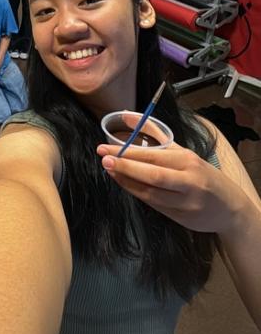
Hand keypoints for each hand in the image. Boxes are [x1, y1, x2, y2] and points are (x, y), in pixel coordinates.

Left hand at [96, 140, 248, 234]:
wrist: (229, 207)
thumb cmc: (202, 175)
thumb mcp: (183, 152)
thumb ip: (154, 133)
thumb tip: (126, 115)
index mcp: (188, 160)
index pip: (153, 155)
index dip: (127, 153)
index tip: (106, 148)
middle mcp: (188, 180)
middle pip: (152, 174)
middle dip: (125, 167)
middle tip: (104, 159)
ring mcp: (185, 201)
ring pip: (151, 192)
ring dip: (127, 182)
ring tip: (110, 171)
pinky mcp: (182, 217)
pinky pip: (154, 205)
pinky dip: (137, 194)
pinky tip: (124, 185)